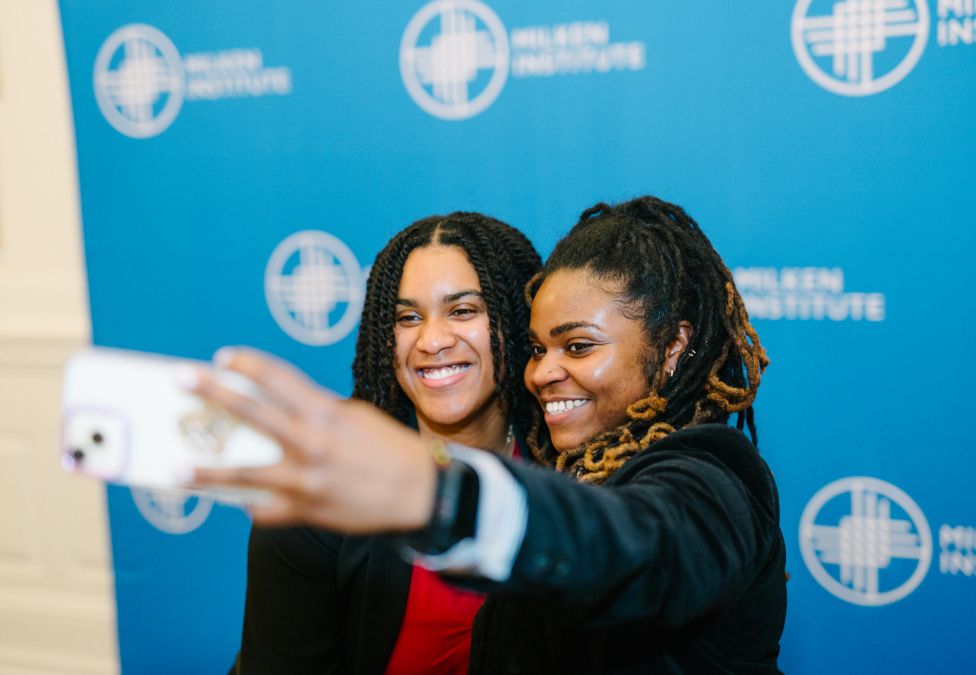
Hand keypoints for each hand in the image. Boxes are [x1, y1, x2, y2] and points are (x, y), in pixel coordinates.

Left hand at [186, 347, 435, 532]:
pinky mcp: (307, 510)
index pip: (278, 378)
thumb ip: (318, 414)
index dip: (247, 364)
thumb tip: (283, 414)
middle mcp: (310, 443)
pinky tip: (242, 502)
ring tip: (174, 469)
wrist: (420, 493)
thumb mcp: (356, 419)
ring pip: (243, 474)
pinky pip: (267, 510)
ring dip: (206, 472)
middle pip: (250, 412)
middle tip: (180, 379)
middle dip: (212, 392)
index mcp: (325, 413)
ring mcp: (305, 479)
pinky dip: (254, 505)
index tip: (222, 357)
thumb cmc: (390, 450)